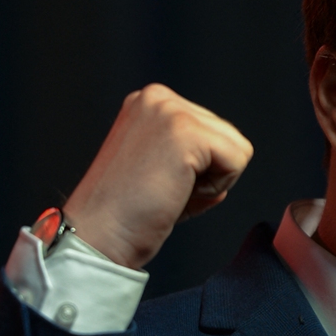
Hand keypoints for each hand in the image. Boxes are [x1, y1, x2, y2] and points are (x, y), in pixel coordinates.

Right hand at [62, 84, 253, 269]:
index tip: (158, 182)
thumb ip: (194, 153)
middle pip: (229, 137)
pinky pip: (238, 160)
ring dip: (211, 181)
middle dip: (206, 173)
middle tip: (163, 189)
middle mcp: (158, 97)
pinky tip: (176, 192)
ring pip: (237, 148)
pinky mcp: (186, 131)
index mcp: (150, 103)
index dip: (198, 169)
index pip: (212, 131)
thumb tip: (235, 155)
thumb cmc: (125, 214)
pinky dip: (215, 188)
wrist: (97, 237)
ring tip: (169, 189)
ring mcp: (171, 111)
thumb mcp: (160, 166)